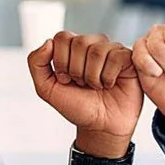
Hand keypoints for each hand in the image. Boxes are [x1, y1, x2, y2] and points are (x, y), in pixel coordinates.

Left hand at [28, 32, 142, 156]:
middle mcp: (93, 44)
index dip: (61, 61)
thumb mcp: (47, 89)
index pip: (62, 37)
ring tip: (96, 86)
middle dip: (77, 71)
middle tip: (83, 85)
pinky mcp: (128, 58)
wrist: (100, 126)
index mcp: (72, 48)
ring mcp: (111, 50)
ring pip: (97, 50)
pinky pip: (115, 57)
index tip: (66, 80)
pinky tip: (110, 84)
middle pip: (79, 42)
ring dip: (93, 76)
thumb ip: (36, 64)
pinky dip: (108, 77)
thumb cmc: (78, 106)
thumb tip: (48, 42)